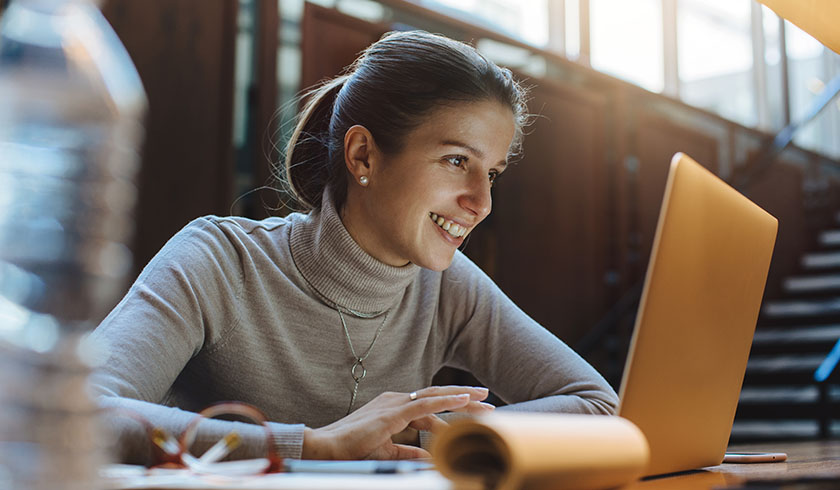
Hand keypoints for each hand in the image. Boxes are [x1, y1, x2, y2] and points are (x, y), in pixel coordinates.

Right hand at [302, 385, 493, 459]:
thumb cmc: (351, 449)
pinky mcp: (392, 411)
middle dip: (464, 398)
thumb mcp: (387, 451)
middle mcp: (396, 400)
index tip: (474, 412)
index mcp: (394, 408)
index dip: (452, 409)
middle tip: (487, 400)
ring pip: (435, 396)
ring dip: (461, 397)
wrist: (326, 448)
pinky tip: (464, 400)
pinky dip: (446, 401)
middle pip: (437, 397)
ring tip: (483, 399)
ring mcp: (394, 403)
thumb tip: (427, 455)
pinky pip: (425, 404)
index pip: (430, 406)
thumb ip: (408, 451)